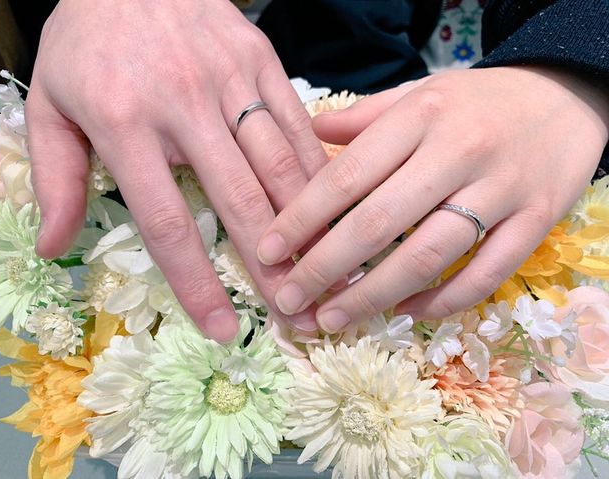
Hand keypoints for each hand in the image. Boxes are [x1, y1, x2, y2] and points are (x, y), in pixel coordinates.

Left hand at [27, 0, 327, 340]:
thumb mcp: (50, 106)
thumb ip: (55, 179)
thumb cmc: (88, 42)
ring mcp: (229, 79)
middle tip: (295, 310)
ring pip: (278, 163)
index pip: (168, 221)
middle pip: (238, 199)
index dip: (196, 282)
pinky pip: (296, 122)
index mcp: (125, 124)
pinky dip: (316, 168)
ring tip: (324, 268)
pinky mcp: (261, 59)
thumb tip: (54, 248)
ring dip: (305, 222)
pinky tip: (332, 203)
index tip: (221, 328)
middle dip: (270, 262)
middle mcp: (183, 105)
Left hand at [257, 66, 608, 331]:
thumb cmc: (478, 101)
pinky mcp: (537, 222)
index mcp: (421, 116)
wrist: (566, 97)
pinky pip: (484, 274)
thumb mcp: (419, 94)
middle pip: (379, 223)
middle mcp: (459, 152)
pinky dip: (442, 301)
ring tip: (332, 319)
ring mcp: (501, 190)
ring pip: (428, 257)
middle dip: (325, 269)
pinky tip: (405, 313)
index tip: (267, 252)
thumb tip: (307, 135)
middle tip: (289, 302)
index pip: (347, 175)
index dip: (301, 218)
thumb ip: (363, 117)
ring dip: (373, 296)